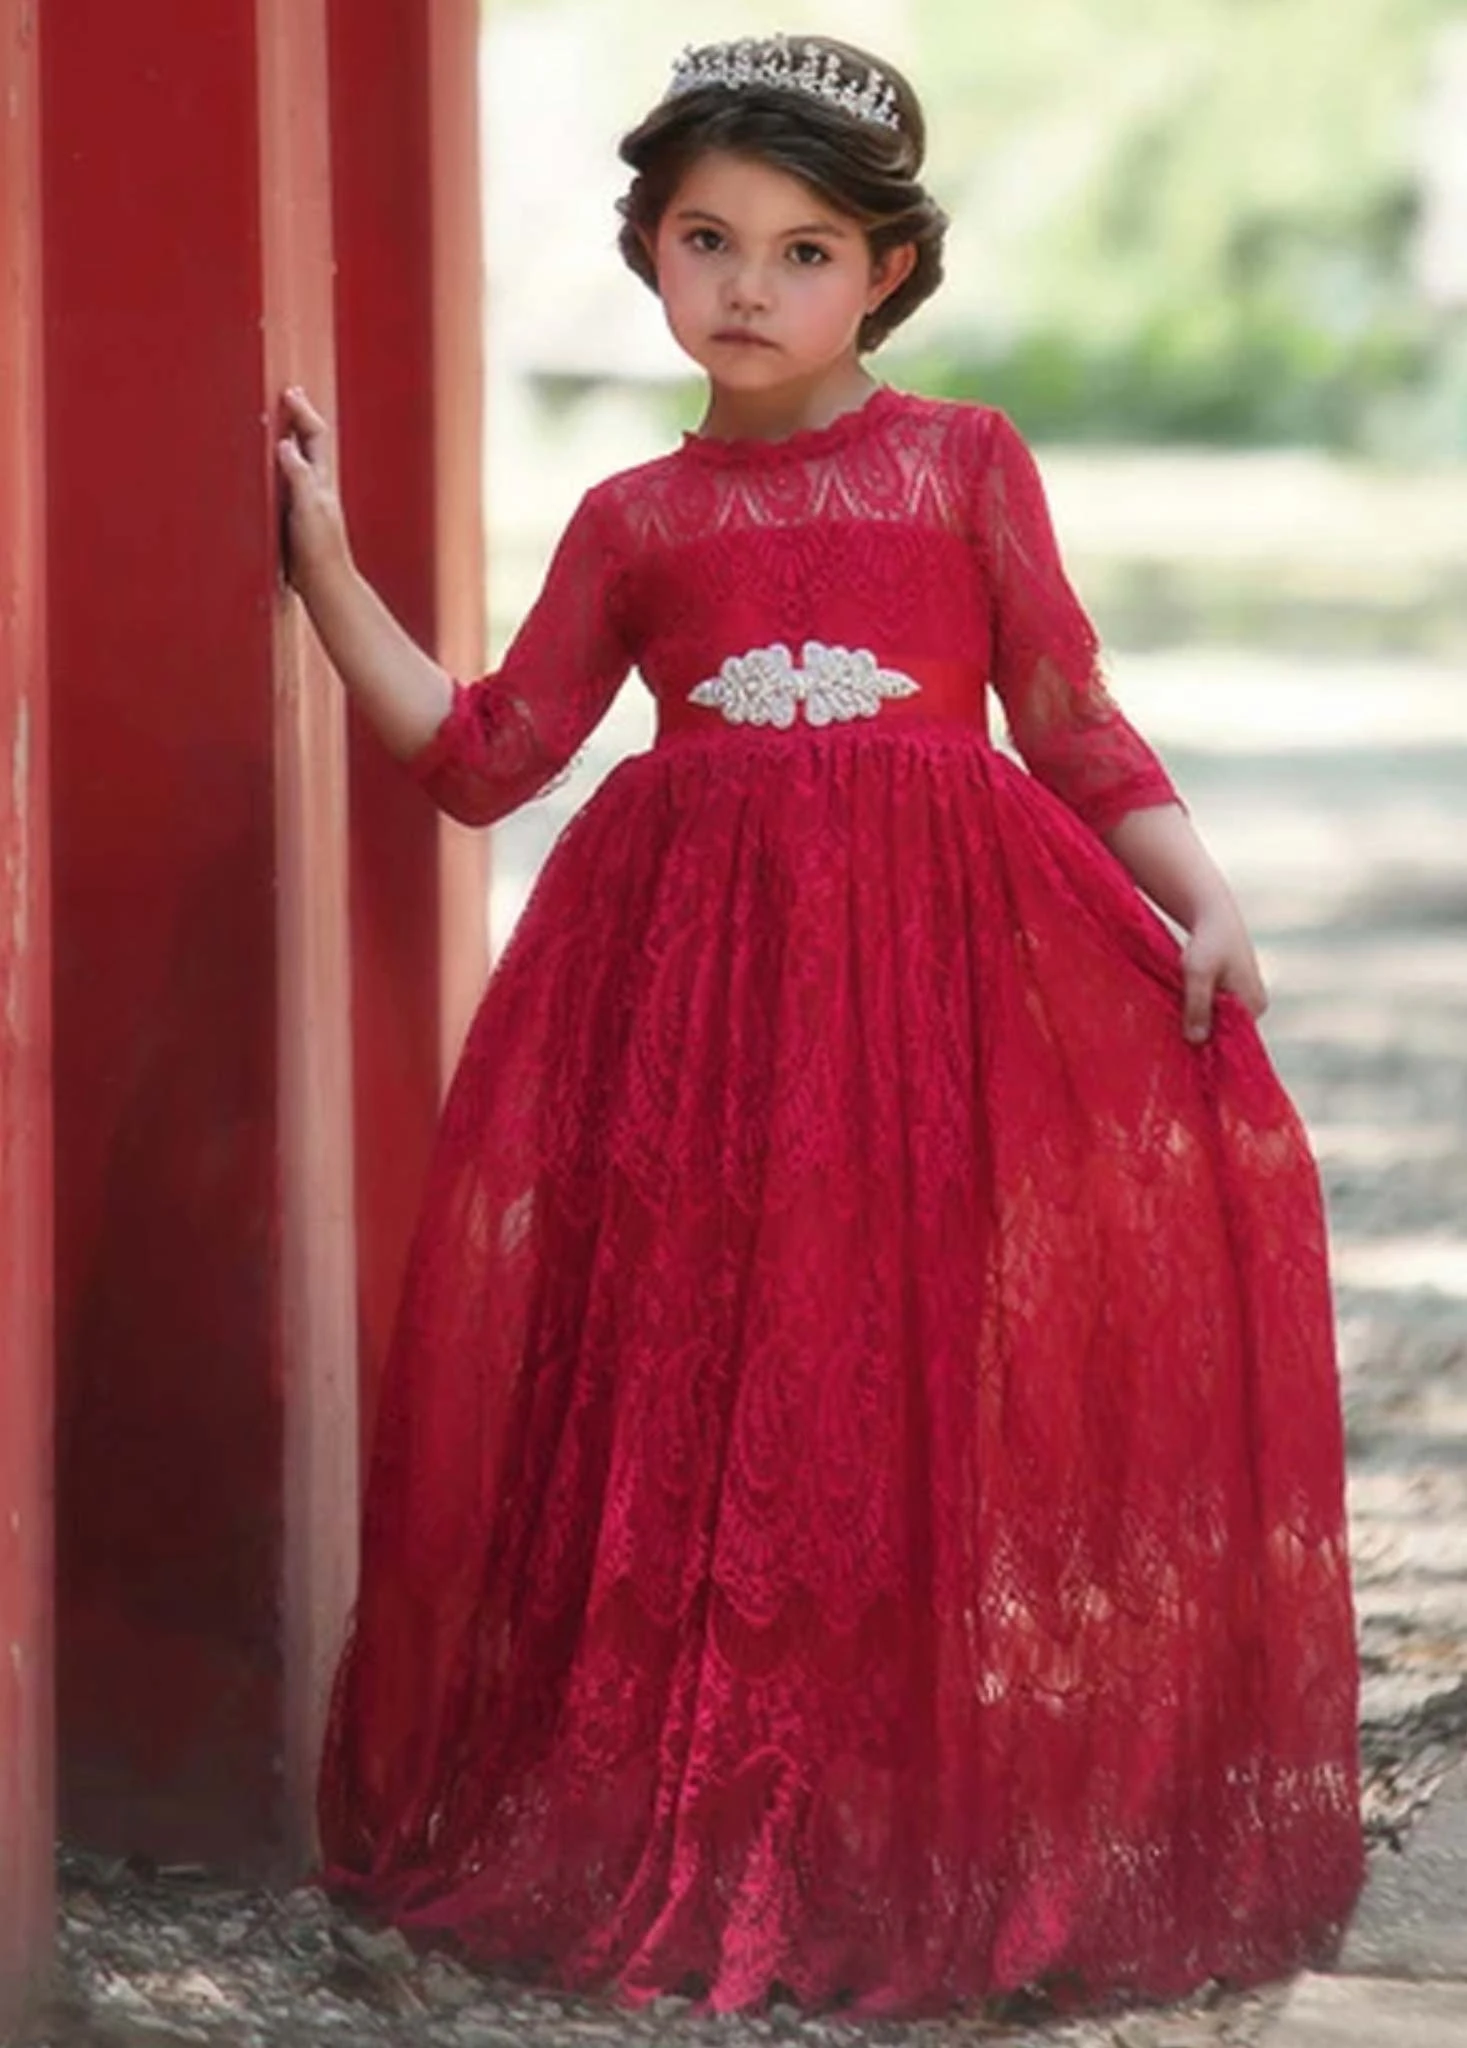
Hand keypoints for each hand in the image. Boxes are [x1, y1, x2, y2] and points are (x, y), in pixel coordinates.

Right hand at [276, 386, 350, 591]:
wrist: (322, 583)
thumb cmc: (319, 550)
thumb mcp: (308, 509)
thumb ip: (299, 477)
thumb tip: (285, 445)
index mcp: (320, 479)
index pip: (314, 435)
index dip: (302, 412)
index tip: (288, 393)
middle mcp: (313, 485)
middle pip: (306, 442)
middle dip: (296, 417)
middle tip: (286, 396)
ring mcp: (303, 499)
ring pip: (295, 460)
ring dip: (286, 437)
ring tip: (276, 420)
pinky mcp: (292, 515)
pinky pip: (283, 480)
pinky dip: (277, 465)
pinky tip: (267, 468)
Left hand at [1180, 900, 1267, 1044]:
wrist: (1212, 912)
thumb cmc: (1207, 941)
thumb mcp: (1198, 974)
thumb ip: (1197, 1007)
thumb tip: (1196, 1041)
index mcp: (1254, 1004)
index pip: (1233, 1039)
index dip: (1209, 1046)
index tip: (1184, 1050)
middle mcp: (1254, 1004)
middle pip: (1225, 1031)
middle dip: (1202, 1033)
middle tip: (1173, 1038)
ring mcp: (1244, 997)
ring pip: (1217, 1019)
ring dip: (1197, 1021)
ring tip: (1174, 1022)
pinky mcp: (1232, 990)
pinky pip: (1214, 1009)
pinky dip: (1198, 1010)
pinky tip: (1179, 1010)